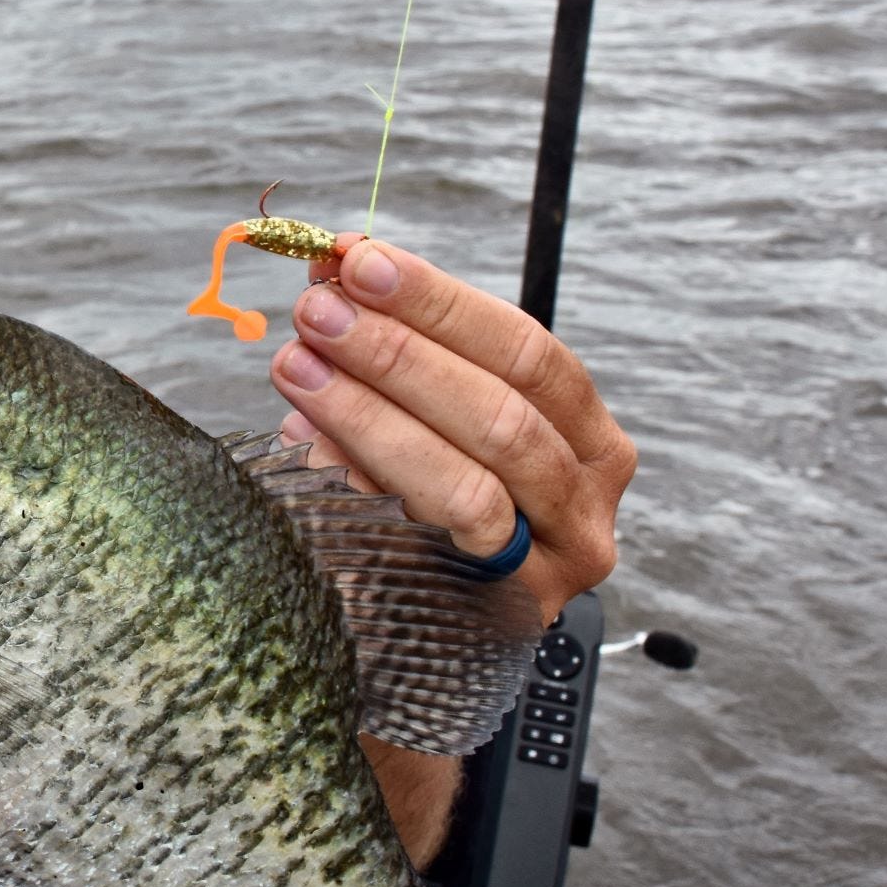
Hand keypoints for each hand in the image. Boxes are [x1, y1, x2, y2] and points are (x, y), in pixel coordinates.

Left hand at [268, 235, 634, 624]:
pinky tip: (302, 447)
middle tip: (317, 312)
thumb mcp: (434, 410)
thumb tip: (336, 266)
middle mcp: (584, 510)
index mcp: (590, 441)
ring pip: (466, 489)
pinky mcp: (484, 625)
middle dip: (398, 354)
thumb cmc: (430, 489)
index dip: (441, 303)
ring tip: (296, 366)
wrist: (419, 620)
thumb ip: (403, 343)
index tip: (359, 261)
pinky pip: (415, 550)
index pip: (527, 353)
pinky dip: (357, 492)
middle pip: (500, 418)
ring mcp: (543, 576)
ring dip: (368, 416)